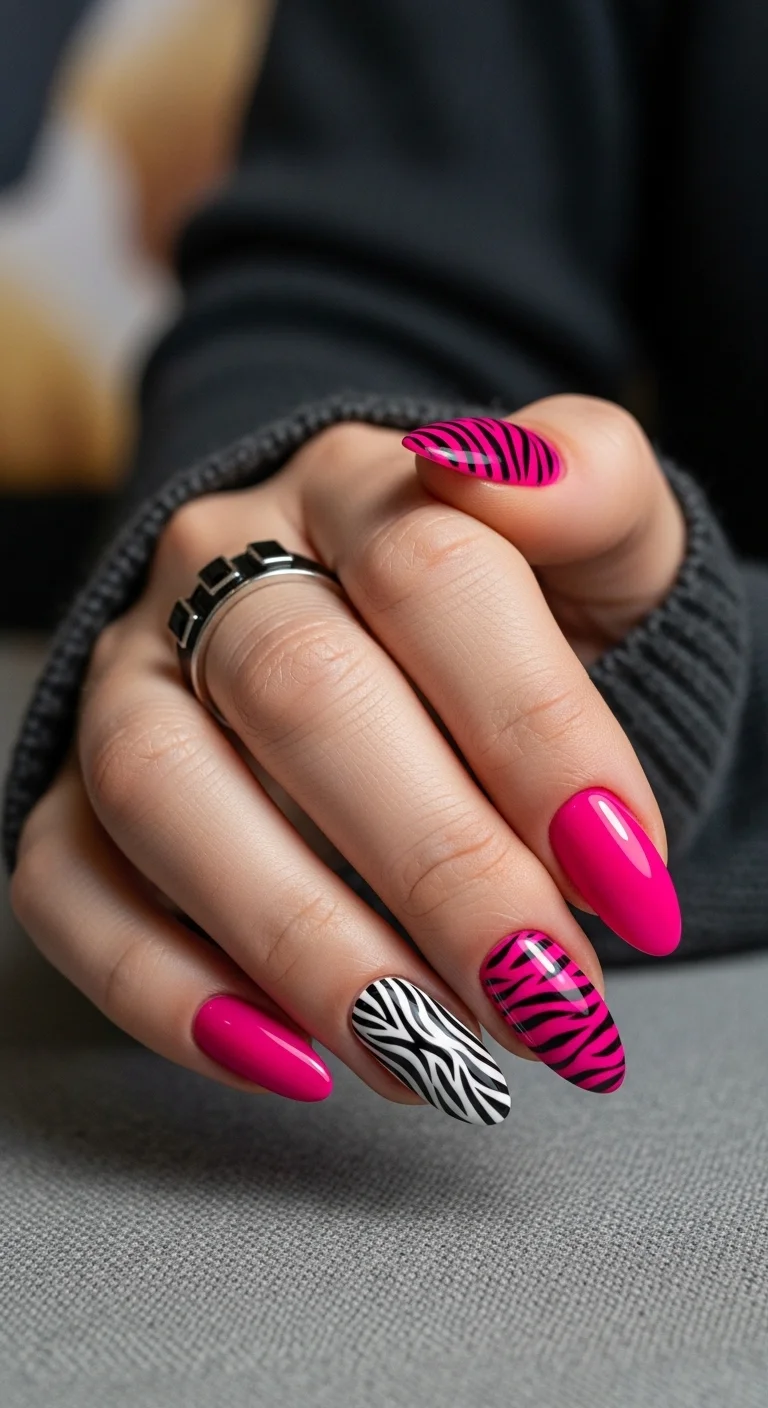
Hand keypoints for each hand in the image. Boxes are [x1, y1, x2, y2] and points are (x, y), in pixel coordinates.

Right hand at [11, 395, 684, 1121]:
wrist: (405, 644)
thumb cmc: (517, 613)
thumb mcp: (601, 539)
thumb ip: (590, 487)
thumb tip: (507, 470)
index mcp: (358, 488)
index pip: (435, 578)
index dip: (536, 735)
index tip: (630, 877)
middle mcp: (223, 567)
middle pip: (301, 694)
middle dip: (437, 867)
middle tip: (543, 994)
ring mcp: (133, 677)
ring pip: (164, 791)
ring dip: (304, 943)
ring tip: (432, 1052)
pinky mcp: (74, 788)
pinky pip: (65, 880)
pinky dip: (162, 986)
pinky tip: (289, 1058)